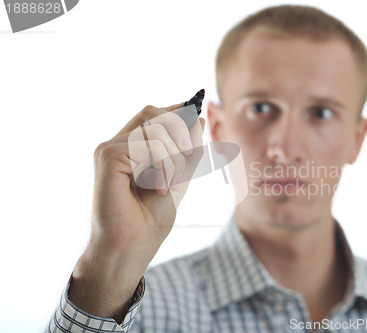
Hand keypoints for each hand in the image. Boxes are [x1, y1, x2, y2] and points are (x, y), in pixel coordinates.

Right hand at [68, 103, 204, 321]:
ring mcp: (110, 149)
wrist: (131, 247)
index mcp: (131, 147)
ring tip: (169, 185)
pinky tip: (158, 188)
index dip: (177, 113)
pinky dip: (163, 165)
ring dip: (174, 158)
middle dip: (180, 132)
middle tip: (188, 157)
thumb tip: (198, 119)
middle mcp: (117, 144)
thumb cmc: (150, 219)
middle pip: (154, 112)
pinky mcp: (108, 156)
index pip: (153, 113)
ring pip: (155, 128)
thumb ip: (188, 151)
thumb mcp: (179, 178)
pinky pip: (148, 144)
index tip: (197, 124)